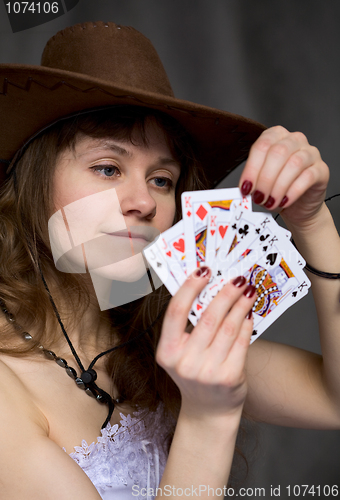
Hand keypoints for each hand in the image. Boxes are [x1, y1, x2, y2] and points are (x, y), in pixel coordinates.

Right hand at [156, 269, 255, 420]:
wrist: (208, 410)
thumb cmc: (195, 373)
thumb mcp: (181, 352)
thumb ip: (189, 326)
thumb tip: (210, 288)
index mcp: (166, 352)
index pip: (176, 312)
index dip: (190, 288)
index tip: (204, 270)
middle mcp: (185, 363)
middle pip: (208, 317)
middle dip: (225, 293)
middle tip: (237, 279)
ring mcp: (207, 372)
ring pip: (228, 327)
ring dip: (241, 304)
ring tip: (248, 291)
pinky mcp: (229, 377)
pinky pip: (241, 342)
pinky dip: (246, 323)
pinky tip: (249, 313)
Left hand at [239, 126, 329, 226]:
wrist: (298, 206)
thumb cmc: (277, 191)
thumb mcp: (260, 184)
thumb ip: (252, 182)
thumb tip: (244, 188)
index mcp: (275, 137)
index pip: (262, 146)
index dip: (252, 169)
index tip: (245, 187)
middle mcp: (294, 140)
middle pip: (278, 153)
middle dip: (265, 179)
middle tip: (259, 197)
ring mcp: (310, 153)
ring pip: (294, 164)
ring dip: (278, 187)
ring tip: (270, 202)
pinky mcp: (321, 169)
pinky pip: (308, 177)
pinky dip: (293, 191)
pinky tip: (284, 201)